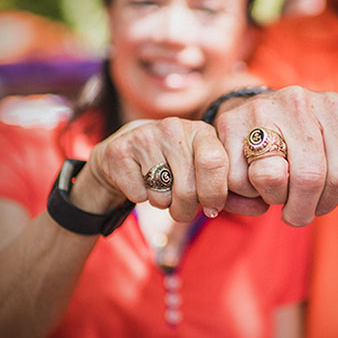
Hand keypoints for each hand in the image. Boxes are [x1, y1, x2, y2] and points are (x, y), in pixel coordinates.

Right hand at [76, 118, 229, 221]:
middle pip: (188, 189)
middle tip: (184, 208)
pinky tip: (140, 180)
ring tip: (160, 187)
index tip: (213, 208)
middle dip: (188, 210)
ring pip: (162, 196)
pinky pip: (139, 195)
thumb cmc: (175, 165)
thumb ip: (218, 180)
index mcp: (201, 131)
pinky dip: (141, 197)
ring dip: (164, 203)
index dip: (215, 194)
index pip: (215, 163)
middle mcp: (173, 128)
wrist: (128, 151)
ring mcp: (145, 136)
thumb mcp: (200, 164)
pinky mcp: (119, 151)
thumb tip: (218, 207)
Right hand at [214, 86, 337, 225]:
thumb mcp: (335, 154)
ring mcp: (261, 108)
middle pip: (309, 177)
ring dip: (273, 199)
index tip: (322, 205)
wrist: (256, 113)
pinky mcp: (229, 122)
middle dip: (303, 210)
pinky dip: (246, 193)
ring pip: (270, 177)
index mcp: (333, 106)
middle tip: (297, 214)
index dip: (333, 200)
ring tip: (275, 192)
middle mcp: (298, 100)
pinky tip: (252, 180)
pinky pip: (238, 180)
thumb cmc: (303, 142)